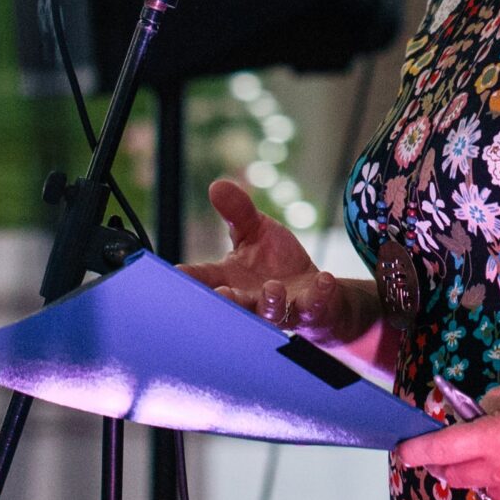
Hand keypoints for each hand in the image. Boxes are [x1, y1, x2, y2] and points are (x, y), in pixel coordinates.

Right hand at [177, 178, 359, 345]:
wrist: (317, 290)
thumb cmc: (277, 263)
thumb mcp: (256, 231)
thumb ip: (237, 211)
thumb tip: (217, 185)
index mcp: (230, 280)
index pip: (204, 280)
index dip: (189, 280)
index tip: (176, 276)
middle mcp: (252, 300)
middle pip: (235, 306)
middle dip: (229, 302)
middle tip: (222, 295)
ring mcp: (282, 309)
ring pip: (272, 313)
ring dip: (271, 303)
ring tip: (272, 287)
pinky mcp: (312, 311)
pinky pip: (315, 307)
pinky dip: (320, 295)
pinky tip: (323, 280)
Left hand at [394, 368, 499, 499]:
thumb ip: (477, 416)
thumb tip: (454, 432)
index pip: (443, 449)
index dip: (416, 451)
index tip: (401, 451)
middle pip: (452, 474)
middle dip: (443, 459)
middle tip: (449, 446)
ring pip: (475, 490)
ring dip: (473, 473)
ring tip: (496, 453)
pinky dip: (496, 487)